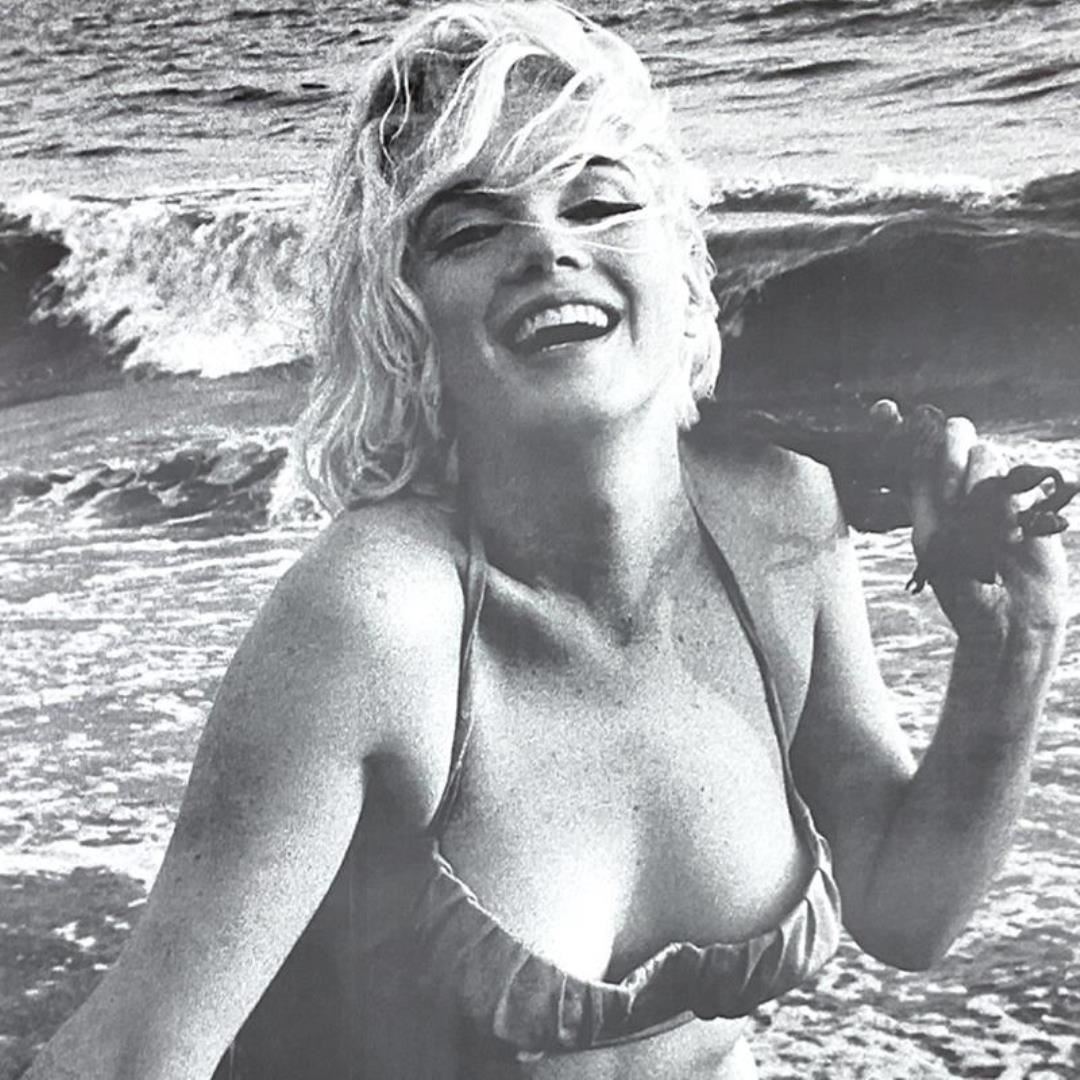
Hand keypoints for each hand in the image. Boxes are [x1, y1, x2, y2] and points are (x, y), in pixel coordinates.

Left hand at [897, 403, 1068, 644]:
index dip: (894, 425)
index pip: (911, 449)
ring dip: (982, 486)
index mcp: (926, 496)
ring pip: (987, 452)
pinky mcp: (1031, 498)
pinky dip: (1016, 498)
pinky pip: (1026, 474)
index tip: (882, 410)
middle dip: (948, 454)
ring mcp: (996, 488)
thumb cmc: (964, 590)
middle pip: (954, 434)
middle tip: (950, 495)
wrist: (1011, 622)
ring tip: (991, 534)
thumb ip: (931, 503)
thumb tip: (931, 462)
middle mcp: (959, 485)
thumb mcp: (935, 545)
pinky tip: (1015, 534)